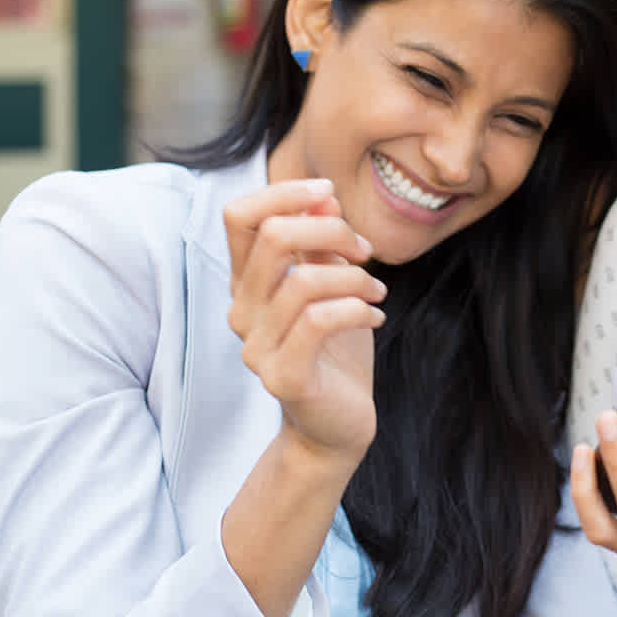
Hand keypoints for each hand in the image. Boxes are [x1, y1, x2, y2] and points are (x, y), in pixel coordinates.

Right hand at [224, 179, 386, 466]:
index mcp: (247, 282)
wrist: (338, 423)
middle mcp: (241, 311)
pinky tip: (375, 318)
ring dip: (355, 277)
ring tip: (377, 293)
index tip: (330, 196)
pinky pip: (318, 321)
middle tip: (365, 251)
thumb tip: (323, 197)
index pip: (239, 216)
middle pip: (274, 237)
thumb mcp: (331, 284)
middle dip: (332, 231)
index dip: (284, 193)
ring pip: (303, 281)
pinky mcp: (282, 376)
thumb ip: (320, 243)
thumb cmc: (335, 348)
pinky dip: (358, 310)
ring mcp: (256, 346)